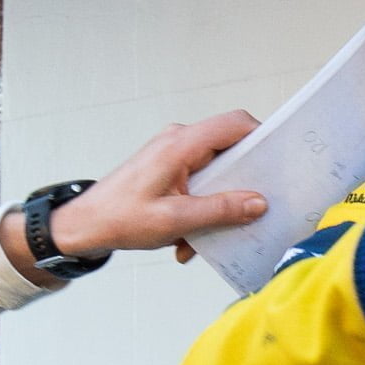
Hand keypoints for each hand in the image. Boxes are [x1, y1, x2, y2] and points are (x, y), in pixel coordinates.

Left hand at [0, 111, 266, 281]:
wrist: (84, 226)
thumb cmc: (120, 219)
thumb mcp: (174, 220)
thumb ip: (219, 210)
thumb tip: (259, 202)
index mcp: (181, 145)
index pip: (235, 124)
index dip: (263, 138)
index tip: (281, 163)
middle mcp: (180, 142)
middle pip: (230, 150)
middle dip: (240, 185)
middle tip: (250, 211)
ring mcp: (174, 155)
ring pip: (216, 173)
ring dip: (215, 207)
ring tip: (201, 237)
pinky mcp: (169, 170)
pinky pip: (199, 184)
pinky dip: (199, 211)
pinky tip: (185, 240)